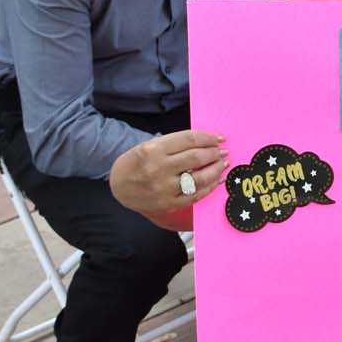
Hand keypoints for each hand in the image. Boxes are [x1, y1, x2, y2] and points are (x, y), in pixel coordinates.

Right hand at [109, 131, 227, 227]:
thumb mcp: (149, 146)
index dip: (208, 138)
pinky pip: (196, 195)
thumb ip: (174, 144)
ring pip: (200, 178)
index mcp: (154, 150)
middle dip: (214, 153)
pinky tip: (216, 180)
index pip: (189, 139)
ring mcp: (165, 188)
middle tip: (222, 151)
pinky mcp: (169, 203)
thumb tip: (205, 143)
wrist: (119, 186)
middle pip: (197, 157)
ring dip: (216, 170)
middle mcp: (159, 168)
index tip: (219, 138)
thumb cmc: (136, 163)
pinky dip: (210, 187)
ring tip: (222, 164)